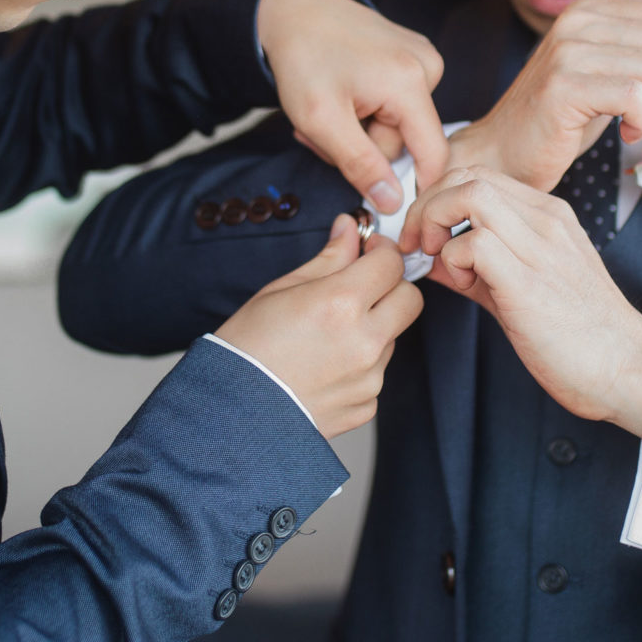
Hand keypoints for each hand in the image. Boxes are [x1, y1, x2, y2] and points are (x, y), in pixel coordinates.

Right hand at [215, 214, 424, 438]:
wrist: (230, 411)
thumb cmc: (247, 347)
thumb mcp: (282, 289)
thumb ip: (328, 259)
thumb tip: (349, 230)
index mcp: (340, 303)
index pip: (391, 263)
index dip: (382, 251)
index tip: (369, 252)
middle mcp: (364, 342)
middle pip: (410, 299)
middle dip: (392, 287)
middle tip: (362, 287)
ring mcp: (369, 378)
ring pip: (391, 338)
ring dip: (372, 328)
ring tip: (326, 337)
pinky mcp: (366, 405)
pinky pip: (375, 374)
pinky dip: (358, 366)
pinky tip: (323, 367)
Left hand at [257, 0, 446, 213]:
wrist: (292, 9)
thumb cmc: (302, 57)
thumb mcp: (321, 120)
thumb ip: (360, 164)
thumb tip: (393, 202)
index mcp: (411, 83)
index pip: (434, 156)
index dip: (413, 187)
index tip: (384, 202)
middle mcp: (427, 67)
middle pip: (405, 142)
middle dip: (363, 147)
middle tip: (322, 132)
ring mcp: (421, 58)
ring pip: (396, 125)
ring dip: (359, 129)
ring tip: (328, 108)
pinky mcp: (411, 55)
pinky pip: (394, 104)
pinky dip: (365, 109)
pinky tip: (342, 93)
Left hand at [412, 167, 641, 441]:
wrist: (629, 368)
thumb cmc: (581, 336)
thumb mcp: (524, 286)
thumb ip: (478, 268)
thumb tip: (431, 259)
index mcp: (548, 216)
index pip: (479, 176)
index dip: (439, 199)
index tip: (426, 235)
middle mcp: (546, 221)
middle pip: (468, 176)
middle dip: (427, 206)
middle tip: (420, 245)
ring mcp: (541, 247)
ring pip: (469, 195)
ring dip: (436, 225)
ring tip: (441, 263)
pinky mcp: (529, 282)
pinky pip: (474, 243)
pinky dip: (452, 260)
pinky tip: (463, 287)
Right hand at [425, 0, 641, 225]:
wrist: (503, 153)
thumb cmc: (556, 118)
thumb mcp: (600, 65)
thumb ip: (626, 20)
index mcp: (588, 11)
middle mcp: (576, 21)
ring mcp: (567, 51)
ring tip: (636, 126)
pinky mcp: (562, 86)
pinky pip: (633, 97)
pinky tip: (624, 133)